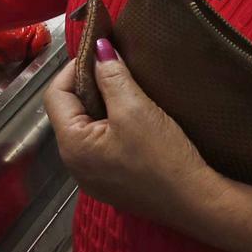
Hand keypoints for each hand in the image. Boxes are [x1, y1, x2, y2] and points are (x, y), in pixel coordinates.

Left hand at [42, 41, 224, 231]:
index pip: (55, 95)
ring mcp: (92, 177)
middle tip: (113, 66)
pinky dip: (111, 125)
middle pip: (69, 112)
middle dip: (88, 85)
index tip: (98, 52)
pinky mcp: (111, 183)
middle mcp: (74, 165)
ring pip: (87, 128)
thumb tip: (98, 48)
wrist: (196, 203)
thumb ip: (111, 76)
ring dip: (101, 104)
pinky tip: (132, 116)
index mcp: (72, 145)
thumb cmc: (163, 157)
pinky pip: (101, 145)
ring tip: (124, 86)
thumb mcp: (135, 108)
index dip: (73, 69)